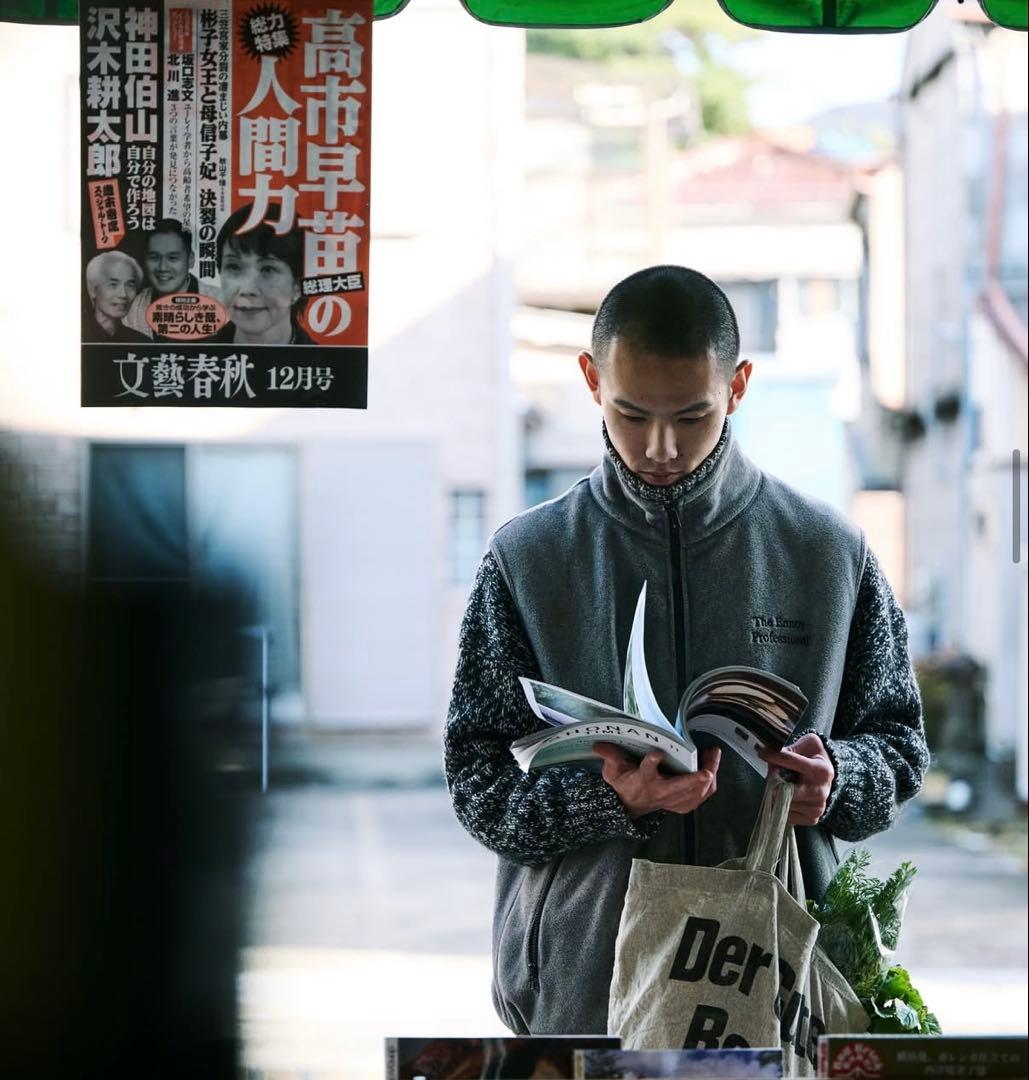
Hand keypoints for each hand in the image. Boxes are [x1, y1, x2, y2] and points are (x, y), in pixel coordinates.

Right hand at [592, 743, 721, 818]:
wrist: (628, 805)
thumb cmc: (623, 784)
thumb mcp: (612, 770)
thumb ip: (609, 756)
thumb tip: (598, 745)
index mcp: (642, 781)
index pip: (645, 772)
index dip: (650, 763)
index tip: (656, 754)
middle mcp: (659, 792)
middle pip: (679, 788)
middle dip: (694, 780)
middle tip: (707, 769)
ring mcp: (672, 800)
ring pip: (694, 794)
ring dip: (707, 778)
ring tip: (713, 758)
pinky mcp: (680, 804)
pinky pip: (700, 798)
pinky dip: (708, 787)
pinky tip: (713, 772)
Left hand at [758, 732, 834, 825]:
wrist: (828, 780)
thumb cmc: (816, 760)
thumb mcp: (810, 745)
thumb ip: (792, 747)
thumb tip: (772, 754)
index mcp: (820, 770)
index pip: (790, 761)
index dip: (773, 756)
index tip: (763, 753)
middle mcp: (819, 791)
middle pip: (783, 788)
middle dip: (774, 780)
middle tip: (774, 774)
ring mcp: (816, 807)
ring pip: (782, 801)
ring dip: (777, 793)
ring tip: (785, 784)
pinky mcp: (811, 819)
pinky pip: (786, 814)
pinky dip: (782, 805)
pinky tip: (789, 796)